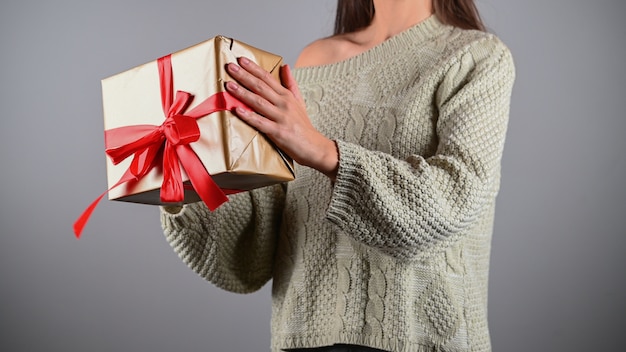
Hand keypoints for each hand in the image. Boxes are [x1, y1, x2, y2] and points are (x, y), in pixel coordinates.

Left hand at [225, 57, 337, 179]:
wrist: (314, 146)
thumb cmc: (303, 126)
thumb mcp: (299, 101)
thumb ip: (290, 84)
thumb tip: (285, 66)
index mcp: (286, 95)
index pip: (268, 77)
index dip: (254, 68)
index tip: (241, 60)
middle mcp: (283, 103)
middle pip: (261, 86)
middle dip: (244, 76)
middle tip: (230, 67)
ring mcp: (281, 117)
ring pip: (259, 102)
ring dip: (243, 93)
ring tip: (229, 85)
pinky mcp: (278, 132)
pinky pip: (260, 122)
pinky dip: (249, 116)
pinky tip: (238, 110)